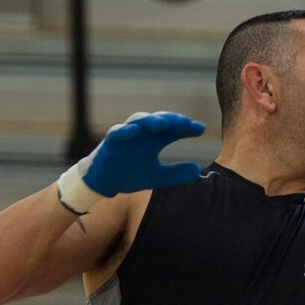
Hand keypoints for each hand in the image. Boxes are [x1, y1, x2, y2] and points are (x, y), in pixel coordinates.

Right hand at [57, 112, 204, 213]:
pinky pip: (117, 133)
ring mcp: (126, 136)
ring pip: (139, 121)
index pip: (173, 129)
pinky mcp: (110, 142)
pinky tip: (135, 131)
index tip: (200, 129)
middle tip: (187, 123)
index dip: (186, 128)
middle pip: (159, 121)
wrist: (104, 183)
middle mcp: (142, 134)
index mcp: (154, 140)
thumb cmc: (130, 174)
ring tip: (163, 123)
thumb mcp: (158, 177)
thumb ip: (176, 173)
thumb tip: (198, 170)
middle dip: (173, 120)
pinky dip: (126, 130)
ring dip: (151, 121)